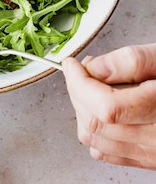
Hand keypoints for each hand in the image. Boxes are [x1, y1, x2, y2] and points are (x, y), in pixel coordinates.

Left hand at [62, 44, 155, 169]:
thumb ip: (132, 60)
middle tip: (82, 69)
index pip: (104, 107)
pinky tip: (102, 107)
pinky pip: (108, 153)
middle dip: (77, 92)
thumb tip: (95, 67)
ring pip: (95, 141)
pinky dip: (94, 130)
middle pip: (95, 124)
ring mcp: (152, 155)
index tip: (73, 63)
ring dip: (82, 109)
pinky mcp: (149, 160)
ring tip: (93, 84)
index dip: (79, 82)